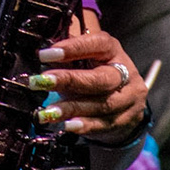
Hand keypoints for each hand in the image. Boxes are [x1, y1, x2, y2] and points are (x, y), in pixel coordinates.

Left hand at [31, 31, 148, 142]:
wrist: (122, 104)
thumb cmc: (93, 74)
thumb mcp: (81, 61)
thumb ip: (64, 58)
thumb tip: (40, 57)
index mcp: (113, 50)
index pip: (98, 44)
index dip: (73, 48)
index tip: (44, 54)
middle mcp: (126, 73)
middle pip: (101, 78)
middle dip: (69, 80)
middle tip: (42, 82)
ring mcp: (128, 98)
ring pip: (102, 104)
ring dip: (71, 108)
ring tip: (47, 112)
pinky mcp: (126, 120)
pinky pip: (104, 124)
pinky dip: (84, 125)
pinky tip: (67, 125)